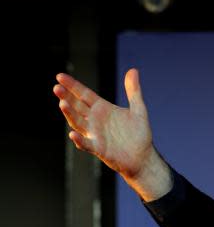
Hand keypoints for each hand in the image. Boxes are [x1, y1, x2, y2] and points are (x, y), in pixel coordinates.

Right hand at [53, 68, 171, 200]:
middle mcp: (94, 120)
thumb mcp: (138, 110)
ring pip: (77, 123)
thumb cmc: (139, 134)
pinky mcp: (98, 148)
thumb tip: (133, 70)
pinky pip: (86, 143)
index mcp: (101, 108)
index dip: (72, 85)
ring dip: (70, 114)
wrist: (143, 157)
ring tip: (62, 104)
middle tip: (57, 87)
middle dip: (66, 97)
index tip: (60, 76)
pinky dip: (79, 140)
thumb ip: (134, 91)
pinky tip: (73, 134)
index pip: (83, 94)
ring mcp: (94, 134)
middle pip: (77, 106)